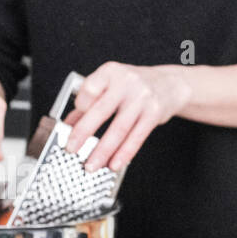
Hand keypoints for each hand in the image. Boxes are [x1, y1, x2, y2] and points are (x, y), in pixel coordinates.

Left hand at [65, 63, 188, 171]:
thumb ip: (88, 103)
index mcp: (110, 72)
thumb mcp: (110, 85)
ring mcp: (142, 98)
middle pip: (101, 111)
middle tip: (71, 149)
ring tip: (91, 165)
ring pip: (119, 129)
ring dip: (103, 151)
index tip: (70, 123)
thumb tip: (67, 125)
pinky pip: (136, 137)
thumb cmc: (133, 86)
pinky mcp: (154, 113)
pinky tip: (114, 164)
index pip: (89, 89)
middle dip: (83, 133)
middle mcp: (126, 82)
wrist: (169, 84)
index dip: (79, 107)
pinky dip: (124, 153)